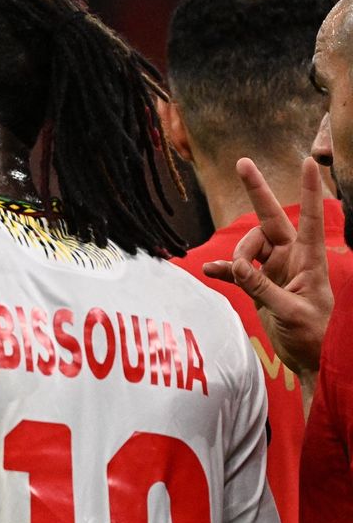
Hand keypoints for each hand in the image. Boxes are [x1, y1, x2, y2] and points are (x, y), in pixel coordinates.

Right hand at [203, 157, 332, 372]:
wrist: (311, 360)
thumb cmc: (314, 335)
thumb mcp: (291, 312)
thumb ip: (262, 288)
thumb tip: (234, 266)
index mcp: (309, 260)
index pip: (309, 218)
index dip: (309, 190)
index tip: (307, 162)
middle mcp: (292, 259)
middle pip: (270, 219)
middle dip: (257, 192)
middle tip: (242, 163)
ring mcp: (275, 271)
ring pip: (248, 247)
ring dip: (235, 256)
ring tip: (234, 275)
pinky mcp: (261, 286)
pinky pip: (237, 271)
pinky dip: (223, 270)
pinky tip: (209, 272)